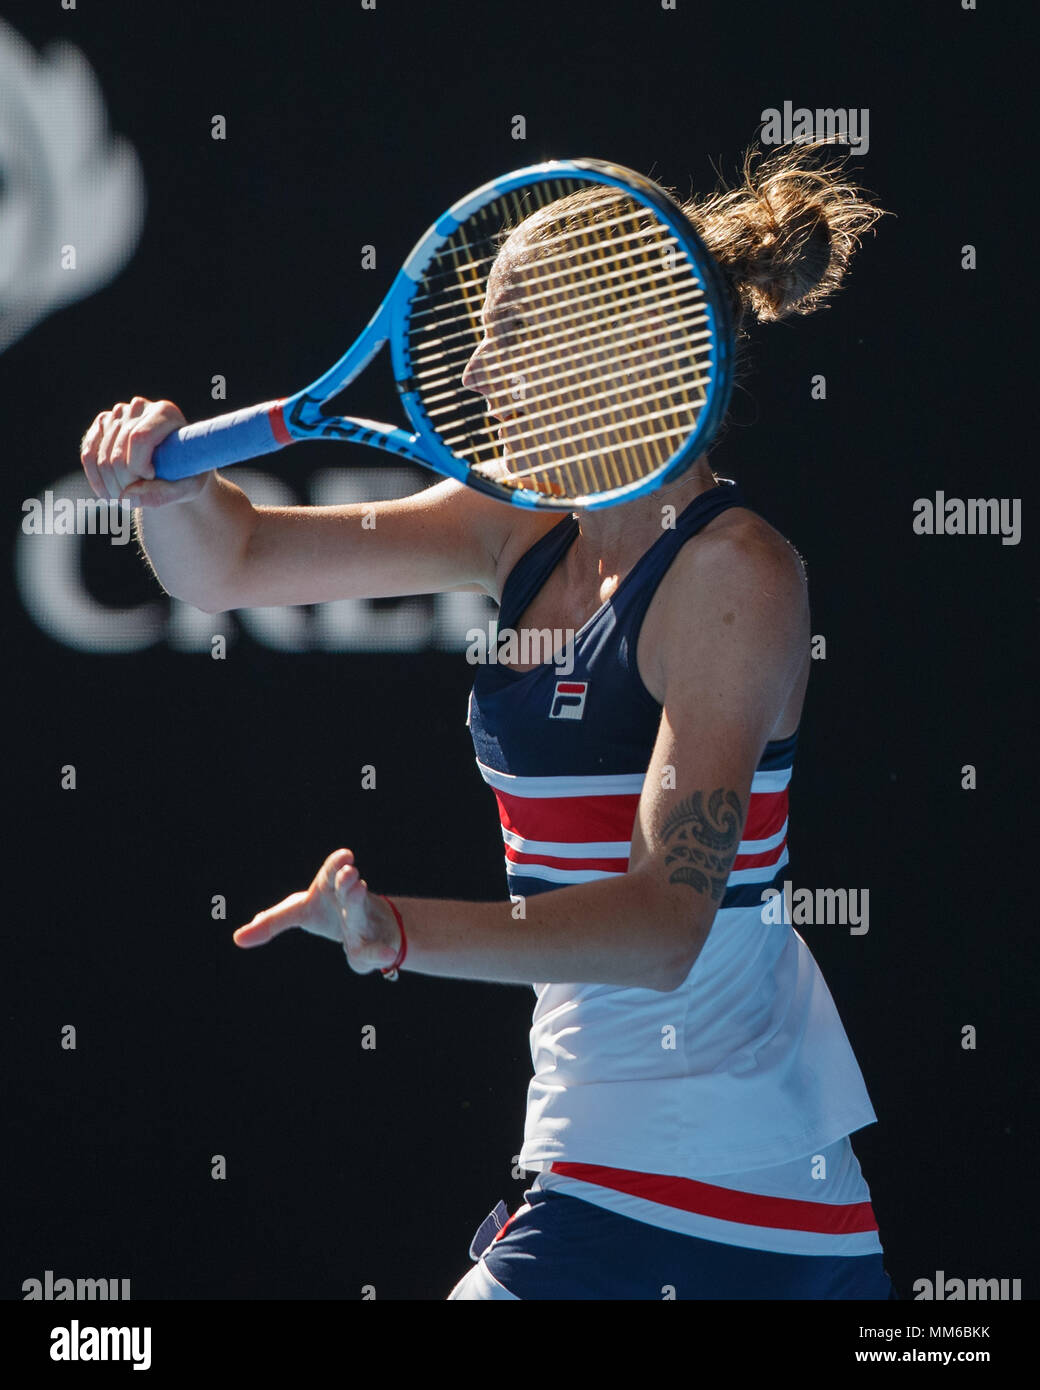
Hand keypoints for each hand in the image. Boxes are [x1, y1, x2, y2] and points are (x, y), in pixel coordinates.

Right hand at [80, 396, 207, 507]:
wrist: (175, 467)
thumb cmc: (185, 475)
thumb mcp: (187, 489)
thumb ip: (163, 495)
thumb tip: (126, 498)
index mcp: (165, 413)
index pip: (139, 438)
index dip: (139, 467)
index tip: (151, 479)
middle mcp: (139, 407)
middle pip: (118, 454)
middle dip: (126, 484)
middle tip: (140, 496)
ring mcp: (118, 414)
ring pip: (101, 458)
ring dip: (112, 487)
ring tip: (128, 499)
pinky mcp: (102, 424)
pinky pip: (88, 455)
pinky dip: (97, 480)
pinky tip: (109, 494)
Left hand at [232, 848, 402, 974]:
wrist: (370, 927)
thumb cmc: (328, 912)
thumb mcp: (299, 912)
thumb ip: (271, 922)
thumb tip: (238, 938)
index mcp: (331, 888)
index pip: (330, 874)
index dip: (336, 864)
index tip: (347, 855)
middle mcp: (349, 901)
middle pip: (348, 890)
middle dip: (347, 882)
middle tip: (349, 872)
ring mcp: (362, 923)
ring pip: (360, 913)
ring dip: (358, 902)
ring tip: (359, 890)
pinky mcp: (371, 947)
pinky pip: (375, 951)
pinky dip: (380, 953)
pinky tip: (387, 954)